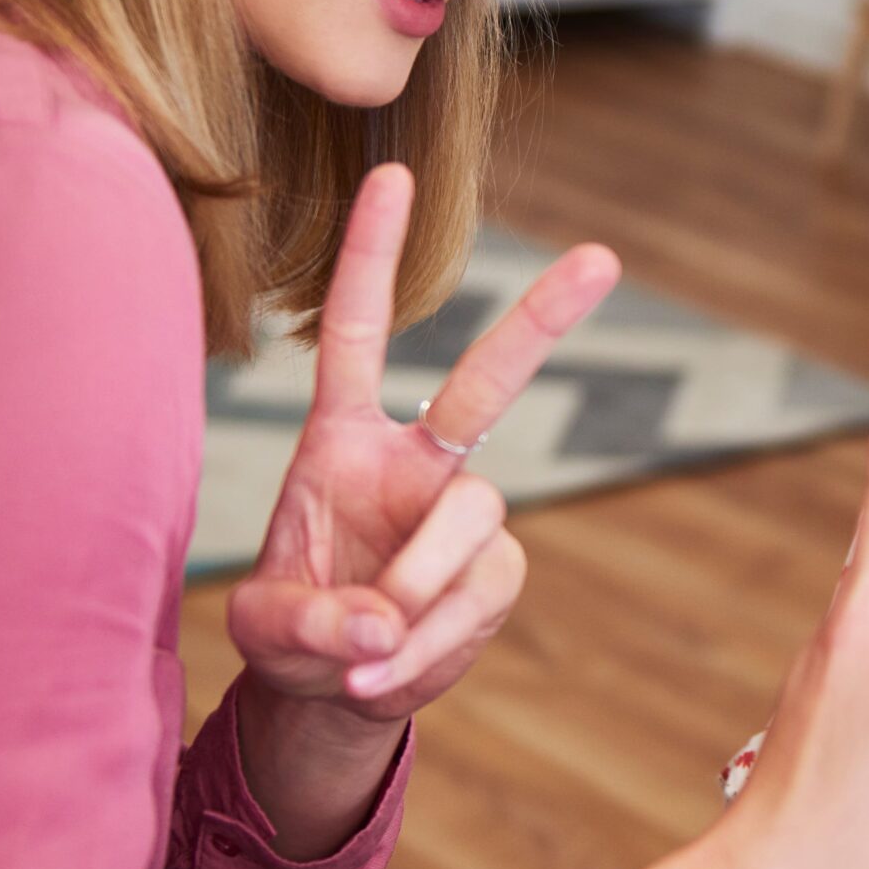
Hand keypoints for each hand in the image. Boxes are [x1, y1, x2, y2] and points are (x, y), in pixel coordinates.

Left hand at [225, 163, 617, 723]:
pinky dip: (434, 644)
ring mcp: (462, 517)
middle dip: (543, 318)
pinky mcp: (495, 575)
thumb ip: (308, 621)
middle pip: (487, 381)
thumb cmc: (293, 634)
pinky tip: (389, 672)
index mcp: (342, 441)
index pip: (357, 333)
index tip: (392, 174)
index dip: (371, 256)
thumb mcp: (264, 629)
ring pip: (473, 519)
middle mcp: (415, 463)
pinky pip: (480, 597)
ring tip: (368, 654)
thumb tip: (381, 623)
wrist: (336, 695)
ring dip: (418, 587)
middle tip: (604, 258)